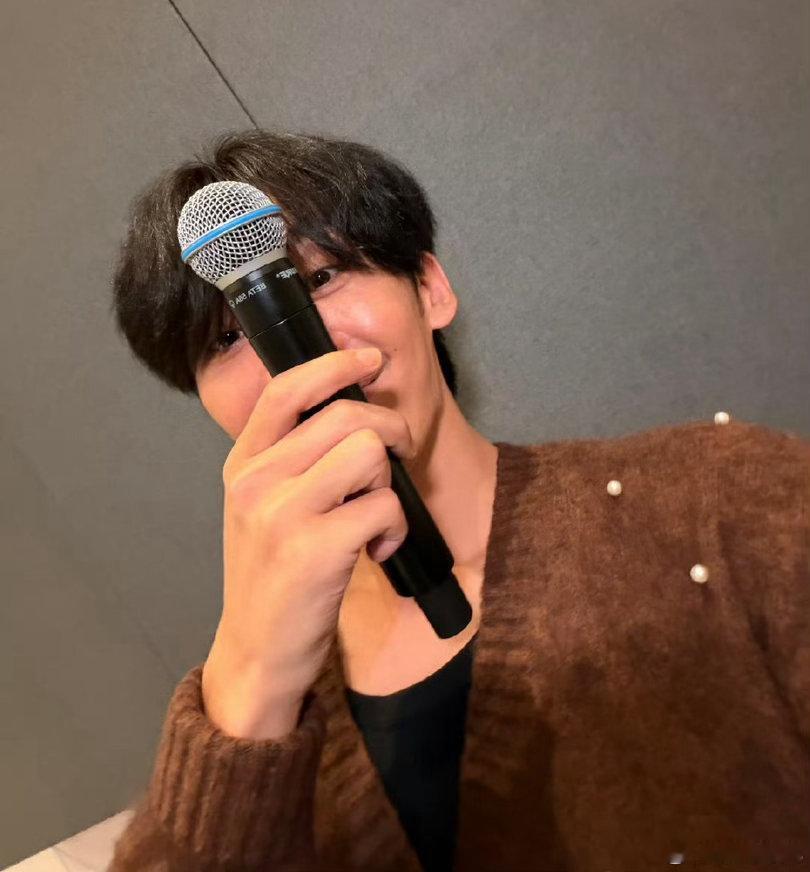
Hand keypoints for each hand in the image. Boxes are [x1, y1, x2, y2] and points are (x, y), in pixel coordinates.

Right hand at [201, 348, 411, 738]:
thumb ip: (293, 458)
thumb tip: (352, 409)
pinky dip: (394, 527)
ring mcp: (281, 514)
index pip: (285, 388)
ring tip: (375, 514)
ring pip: (367, 452)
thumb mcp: (263, 506)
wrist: (256, 651)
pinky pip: (383, 506)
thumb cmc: (273, 573)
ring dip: (388, 482)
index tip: (369, 359)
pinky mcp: (313, 550)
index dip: (334, 364)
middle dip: (389, 429)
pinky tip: (376, 549)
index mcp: (243, 463)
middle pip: (345, 415)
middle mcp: (255, 481)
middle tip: (395, 458)